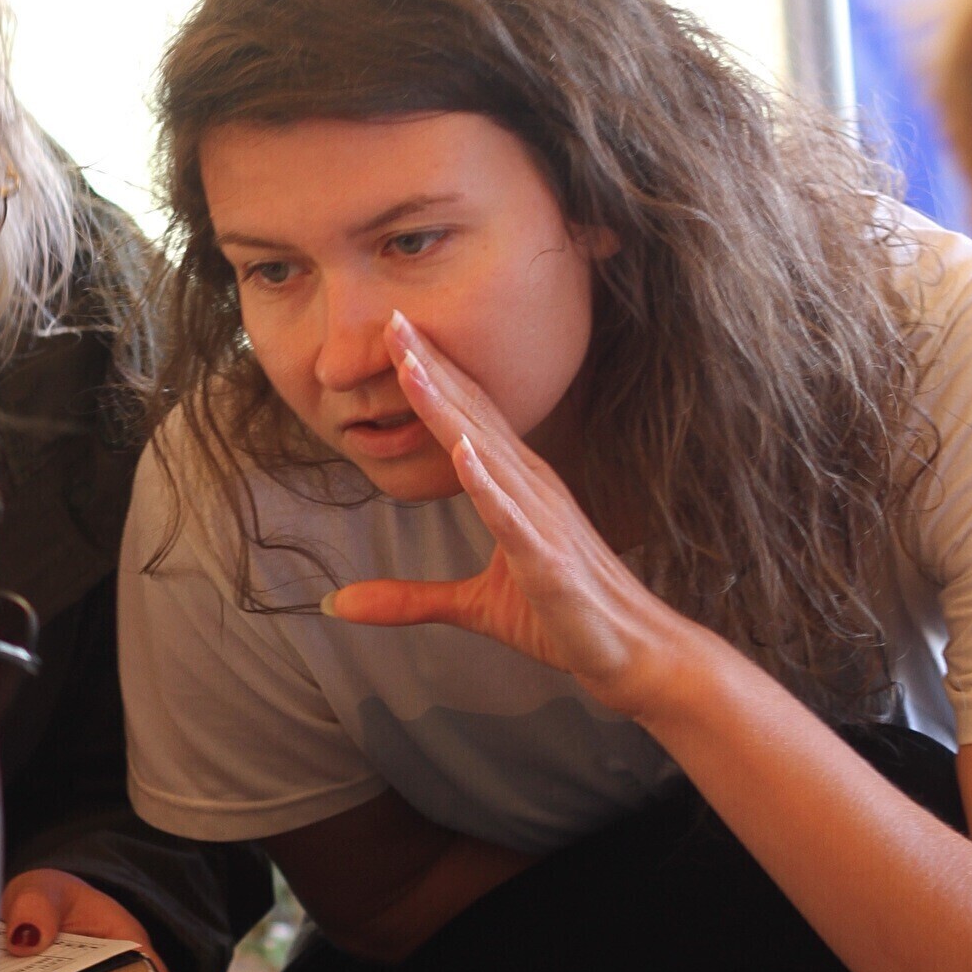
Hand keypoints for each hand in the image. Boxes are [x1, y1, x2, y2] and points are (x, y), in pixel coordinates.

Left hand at [324, 314, 702, 720]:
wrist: (635, 655)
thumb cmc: (564, 619)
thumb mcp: (475, 607)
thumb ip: (407, 599)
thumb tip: (336, 605)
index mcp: (518, 488)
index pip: (468, 420)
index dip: (431, 376)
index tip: (393, 332)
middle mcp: (532, 489)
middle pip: (473, 418)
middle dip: (431, 368)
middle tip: (391, 316)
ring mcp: (542, 522)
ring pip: (487, 454)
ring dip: (448, 410)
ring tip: (412, 366)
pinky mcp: (549, 563)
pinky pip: (513, 518)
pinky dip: (488, 484)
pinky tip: (463, 453)